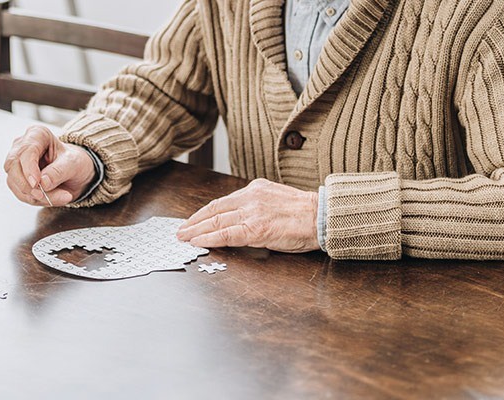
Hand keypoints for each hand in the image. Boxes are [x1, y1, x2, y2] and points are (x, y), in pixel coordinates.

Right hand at [4, 125, 95, 206]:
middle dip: (28, 186)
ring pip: (15, 183)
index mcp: (37, 134)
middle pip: (13, 167)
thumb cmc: (75, 162)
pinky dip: (35, 200)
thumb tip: (43, 183)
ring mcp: (17, 164)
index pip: (25, 151)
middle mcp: (22, 147)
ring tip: (60, 197)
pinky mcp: (17, 179)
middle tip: (45, 196)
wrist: (76, 173)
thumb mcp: (74, 164)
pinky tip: (52, 198)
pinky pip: (20, 193)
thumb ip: (58, 172)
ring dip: (35, 196)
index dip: (29, 169)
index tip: (37, 183)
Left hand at [176, 179, 319, 252]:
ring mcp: (252, 212)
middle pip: (214, 210)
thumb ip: (256, 208)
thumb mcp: (275, 202)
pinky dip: (209, 238)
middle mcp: (251, 197)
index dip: (203, 213)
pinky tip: (198, 242)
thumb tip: (239, 223)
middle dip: (194, 221)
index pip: (222, 202)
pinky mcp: (256, 228)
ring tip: (183, 237)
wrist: (324, 217)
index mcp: (255, 189)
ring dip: (196, 230)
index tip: (192, 220)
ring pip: (216, 221)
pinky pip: (227, 234)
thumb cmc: (305, 214)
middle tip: (180, 230)